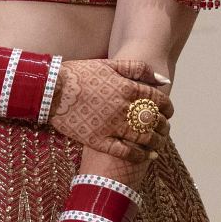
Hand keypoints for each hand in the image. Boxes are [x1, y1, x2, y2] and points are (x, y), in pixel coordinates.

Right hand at [47, 55, 172, 166]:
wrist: (52, 89)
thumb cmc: (80, 74)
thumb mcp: (109, 64)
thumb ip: (137, 69)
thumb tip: (162, 79)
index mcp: (127, 88)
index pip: (157, 100)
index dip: (167, 107)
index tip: (168, 111)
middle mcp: (123, 108)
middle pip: (153, 120)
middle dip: (164, 126)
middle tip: (165, 128)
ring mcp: (111, 126)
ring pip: (143, 137)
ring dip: (156, 142)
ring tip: (159, 143)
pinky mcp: (99, 140)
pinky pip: (125, 152)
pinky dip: (139, 155)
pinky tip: (146, 156)